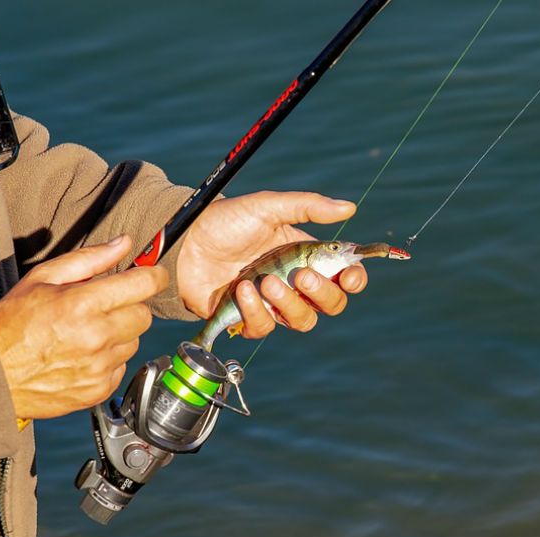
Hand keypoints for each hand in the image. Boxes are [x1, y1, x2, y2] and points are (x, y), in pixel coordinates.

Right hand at [0, 235, 166, 419]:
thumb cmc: (12, 324)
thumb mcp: (42, 279)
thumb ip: (89, 259)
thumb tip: (124, 243)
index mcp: (83, 304)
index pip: (144, 284)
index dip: (154, 275)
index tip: (154, 274)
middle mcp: (96, 336)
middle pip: (144, 315)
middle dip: (130, 306)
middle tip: (104, 307)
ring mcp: (100, 366)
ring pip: (134, 341)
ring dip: (120, 334)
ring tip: (87, 334)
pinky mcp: (100, 388)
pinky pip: (122, 365)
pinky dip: (109, 359)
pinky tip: (84, 355)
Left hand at [176, 191, 367, 336]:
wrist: (185, 241)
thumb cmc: (226, 221)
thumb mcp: (268, 207)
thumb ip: (308, 207)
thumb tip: (349, 208)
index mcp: (307, 256)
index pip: (344, 277)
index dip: (354, 280)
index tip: (350, 276)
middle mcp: (294, 283)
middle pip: (331, 304)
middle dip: (322, 293)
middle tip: (301, 275)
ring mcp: (272, 303)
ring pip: (302, 321)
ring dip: (288, 303)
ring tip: (265, 281)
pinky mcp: (246, 318)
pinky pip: (264, 328)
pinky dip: (255, 311)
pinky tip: (242, 290)